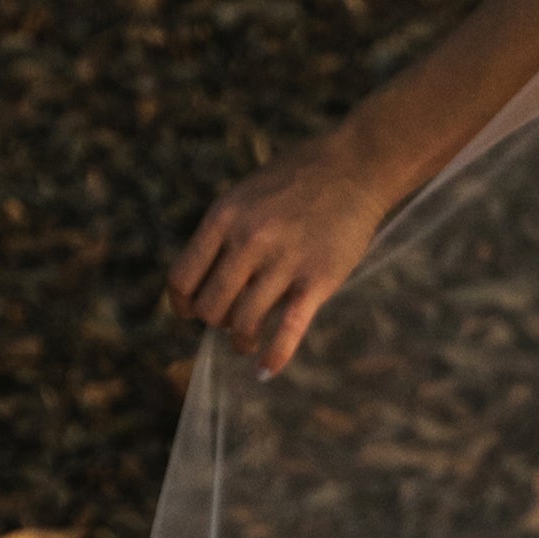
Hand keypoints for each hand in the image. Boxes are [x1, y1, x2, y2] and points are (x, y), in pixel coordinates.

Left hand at [168, 129, 397, 379]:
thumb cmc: (297, 180)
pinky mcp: (316, 280)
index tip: (191, 312)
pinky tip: (265, 371)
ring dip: (241, 341)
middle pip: (210, 308)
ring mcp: (283, 261)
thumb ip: (224, 234)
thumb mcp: (246, 195)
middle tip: (229, 320)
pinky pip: (288, 330)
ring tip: (247, 343)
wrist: (355, 166)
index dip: (183, 304)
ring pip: (243, 324)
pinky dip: (273, 357)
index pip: (183, 279)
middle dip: (215, 322)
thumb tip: (204, 284)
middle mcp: (248, 240)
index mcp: (223, 217)